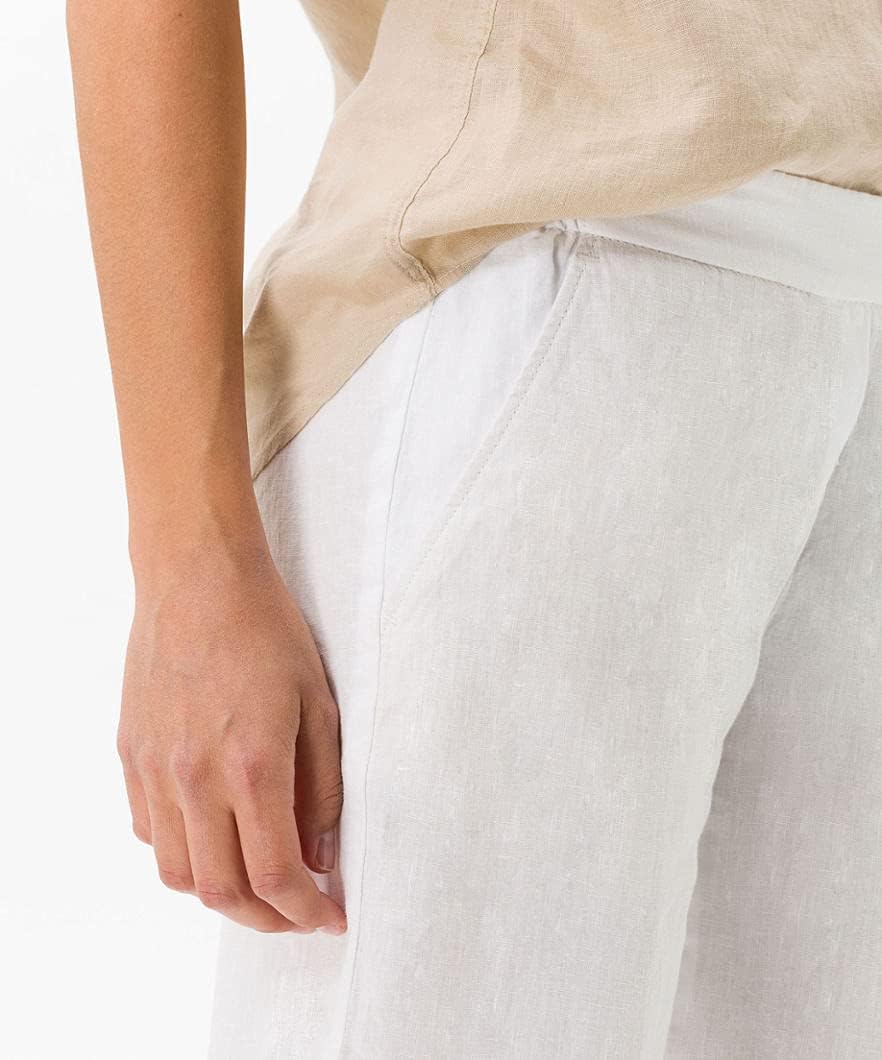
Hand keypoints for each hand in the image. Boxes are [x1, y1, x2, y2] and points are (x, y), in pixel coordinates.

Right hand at [117, 538, 346, 934]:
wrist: (198, 577)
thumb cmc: (267, 630)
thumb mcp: (319, 704)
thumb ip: (323, 787)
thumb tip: (322, 854)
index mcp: (252, 765)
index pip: (276, 873)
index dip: (306, 911)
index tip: (329, 917)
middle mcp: (195, 778)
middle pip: (222, 891)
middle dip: (267, 919)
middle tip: (298, 913)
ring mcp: (154, 769)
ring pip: (177, 873)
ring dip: (221, 894)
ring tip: (257, 882)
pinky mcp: (131, 753)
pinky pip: (149, 830)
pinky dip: (183, 853)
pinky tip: (212, 835)